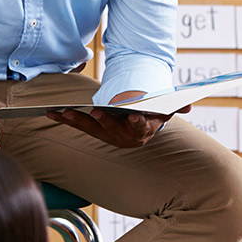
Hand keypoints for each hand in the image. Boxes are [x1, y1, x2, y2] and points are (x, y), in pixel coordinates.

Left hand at [47, 108, 167, 147]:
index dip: (138, 122)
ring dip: (77, 121)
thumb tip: (191, 104)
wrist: (137, 131)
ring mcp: (106, 136)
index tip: (135, 116)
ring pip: (91, 129)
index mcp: (141, 130)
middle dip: (104, 121)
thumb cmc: (150, 116)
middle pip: (112, 129)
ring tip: (65, 113)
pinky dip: (64, 119)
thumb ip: (177, 106)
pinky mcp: (93, 131)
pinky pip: (77, 125)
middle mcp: (123, 137)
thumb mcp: (165, 110)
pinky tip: (51, 113)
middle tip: (96, 113)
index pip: (141, 126)